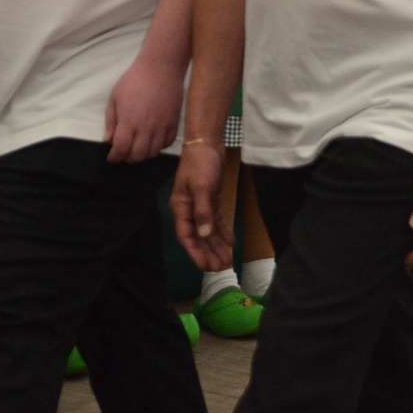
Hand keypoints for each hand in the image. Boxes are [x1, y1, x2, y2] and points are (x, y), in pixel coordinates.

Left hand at [104, 54, 184, 162]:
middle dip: (128, 158)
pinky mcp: (174, 123)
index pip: (121, 149)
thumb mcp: (115, 97)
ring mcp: (162, 127)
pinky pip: (166, 144)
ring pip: (153, 153)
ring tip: (137, 147)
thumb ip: (111, 121)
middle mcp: (146, 128)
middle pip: (137, 156)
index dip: (114, 157)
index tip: (111, 157)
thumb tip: (107, 140)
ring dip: (143, 154)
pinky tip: (152, 140)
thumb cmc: (134, 80)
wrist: (161, 68)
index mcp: (129, 121)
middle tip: (124, 153)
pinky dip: (158, 147)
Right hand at [171, 143, 232, 270]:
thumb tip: (203, 235)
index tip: (205, 267)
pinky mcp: (211, 200)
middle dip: (208, 253)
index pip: (186, 236)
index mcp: (181, 207)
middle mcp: (189, 209)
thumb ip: (203, 211)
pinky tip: (231, 243)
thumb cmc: (200, 163)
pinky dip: (223, 232)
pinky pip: (216, 221)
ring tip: (227, 262)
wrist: (206, 143)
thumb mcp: (201, 187)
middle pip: (198, 237)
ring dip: (217, 246)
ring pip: (208, 231)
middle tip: (220, 269)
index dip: (195, 253)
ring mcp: (200, 205)